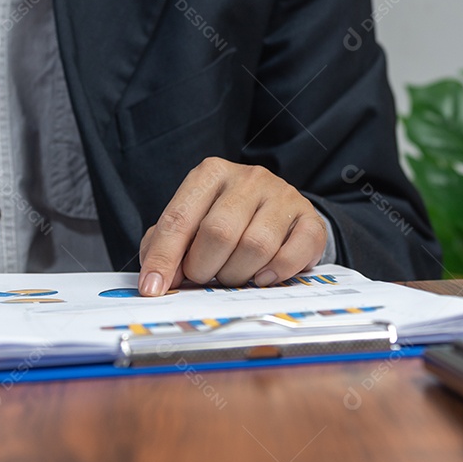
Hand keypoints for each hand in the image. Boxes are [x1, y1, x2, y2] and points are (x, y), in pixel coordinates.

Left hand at [138, 157, 326, 295]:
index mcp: (211, 174)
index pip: (179, 218)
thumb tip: (155, 280)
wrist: (278, 212)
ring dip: (238, 275)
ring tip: (233, 275)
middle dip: (205, 268)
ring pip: (256, 246)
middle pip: (219, 232)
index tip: (152, 288)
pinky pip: (292, 255)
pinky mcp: (310, 218)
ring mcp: (283, 195)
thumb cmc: (226, 221)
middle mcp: (249, 178)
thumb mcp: (190, 224)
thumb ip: (164, 246)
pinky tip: (263, 276)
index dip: (164, 257)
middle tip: (204, 278)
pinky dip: (275, 274)